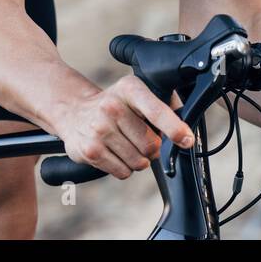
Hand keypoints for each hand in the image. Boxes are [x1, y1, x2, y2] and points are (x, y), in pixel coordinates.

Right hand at [53, 75, 193, 179]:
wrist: (73, 111)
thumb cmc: (114, 104)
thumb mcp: (136, 93)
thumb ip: (164, 104)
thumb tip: (187, 123)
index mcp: (129, 89)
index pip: (157, 111)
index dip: (175, 128)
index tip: (186, 140)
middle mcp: (112, 107)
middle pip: (151, 145)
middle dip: (153, 149)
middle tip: (142, 140)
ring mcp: (99, 130)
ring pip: (139, 162)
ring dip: (139, 160)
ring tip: (126, 145)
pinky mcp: (90, 151)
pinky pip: (123, 172)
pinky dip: (124, 168)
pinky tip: (114, 152)